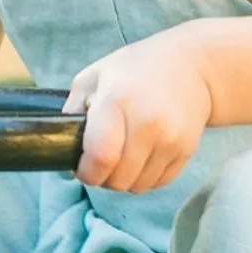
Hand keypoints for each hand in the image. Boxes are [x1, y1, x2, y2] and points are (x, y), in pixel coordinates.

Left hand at [63, 31, 213, 191]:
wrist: (192, 66)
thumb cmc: (135, 69)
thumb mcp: (94, 77)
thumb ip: (72, 110)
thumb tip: (60, 146)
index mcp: (118, 102)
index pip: (101, 157)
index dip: (86, 172)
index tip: (82, 166)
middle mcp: (148, 123)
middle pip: (118, 179)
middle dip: (103, 176)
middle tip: (102, 158)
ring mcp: (171, 139)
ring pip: (137, 186)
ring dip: (124, 178)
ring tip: (123, 154)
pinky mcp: (186, 151)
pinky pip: (157, 183)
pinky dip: (144, 177)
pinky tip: (142, 155)